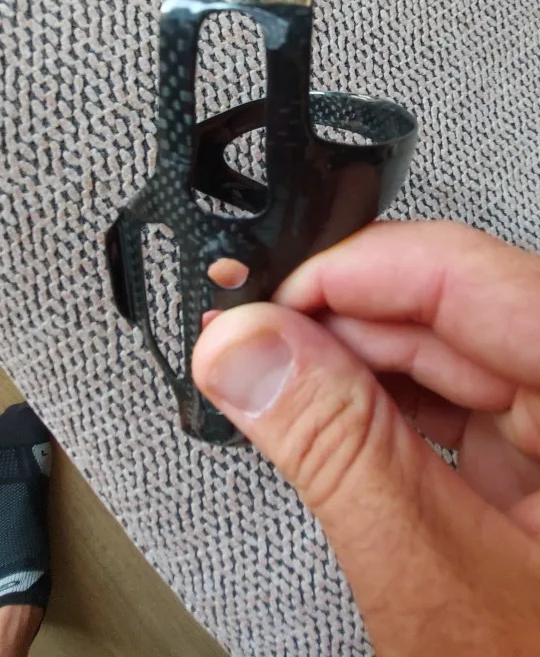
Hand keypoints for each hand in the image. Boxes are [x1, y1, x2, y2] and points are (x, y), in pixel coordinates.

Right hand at [193, 222, 539, 655]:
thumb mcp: (433, 584)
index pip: (469, 276)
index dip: (356, 272)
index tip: (268, 298)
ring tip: (285, 392)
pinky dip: (391, 411)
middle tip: (254, 349)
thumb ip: (337, 449)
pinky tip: (342, 425)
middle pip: (455, 308)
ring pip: (451, 350)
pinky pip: (460, 402)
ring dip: (359, 369)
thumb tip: (250, 348)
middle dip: (343, 324)